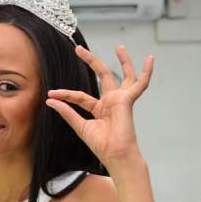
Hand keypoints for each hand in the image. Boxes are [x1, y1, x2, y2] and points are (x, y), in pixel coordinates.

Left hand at [47, 45, 152, 169]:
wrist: (115, 154)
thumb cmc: (102, 145)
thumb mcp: (80, 126)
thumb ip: (67, 112)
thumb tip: (50, 101)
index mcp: (100, 109)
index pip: (81, 96)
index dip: (65, 94)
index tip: (51, 94)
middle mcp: (111, 102)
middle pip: (103, 76)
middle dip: (91, 61)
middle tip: (79, 49)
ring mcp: (120, 100)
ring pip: (124, 75)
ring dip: (124, 61)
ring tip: (120, 47)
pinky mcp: (127, 99)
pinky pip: (140, 84)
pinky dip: (146, 72)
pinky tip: (150, 60)